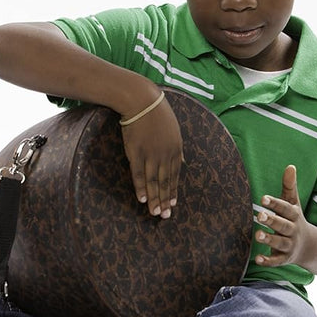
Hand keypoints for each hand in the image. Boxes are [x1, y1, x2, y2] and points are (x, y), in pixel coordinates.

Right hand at [120, 98, 183, 218]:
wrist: (141, 100)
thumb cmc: (157, 112)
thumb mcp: (173, 129)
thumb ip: (176, 147)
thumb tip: (181, 161)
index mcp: (176, 149)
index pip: (175, 175)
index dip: (173, 191)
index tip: (173, 204)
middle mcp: (165, 155)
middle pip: (165, 182)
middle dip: (165, 200)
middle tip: (165, 216)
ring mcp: (151, 154)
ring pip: (154, 182)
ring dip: (154, 199)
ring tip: (154, 213)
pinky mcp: (136, 152)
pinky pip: (139, 174)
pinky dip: (141, 188)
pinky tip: (142, 199)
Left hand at [254, 164, 314, 265]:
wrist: (311, 247)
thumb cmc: (294, 220)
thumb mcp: (294, 203)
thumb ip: (289, 186)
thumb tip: (290, 166)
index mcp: (294, 215)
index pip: (285, 208)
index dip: (275, 203)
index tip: (263, 198)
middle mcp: (293, 231)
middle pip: (283, 226)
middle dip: (272, 221)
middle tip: (260, 215)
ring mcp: (289, 245)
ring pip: (280, 243)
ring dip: (269, 240)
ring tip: (257, 235)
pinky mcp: (285, 258)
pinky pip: (277, 261)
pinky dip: (268, 261)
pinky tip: (257, 259)